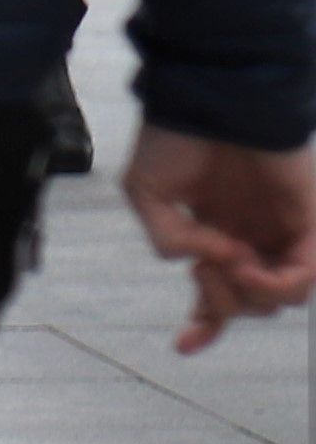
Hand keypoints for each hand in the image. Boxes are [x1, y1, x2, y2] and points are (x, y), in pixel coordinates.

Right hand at [122, 131, 315, 355]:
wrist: (210, 97)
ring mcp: (282, 233)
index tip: (182, 347)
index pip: (220, 292)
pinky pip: (308, 273)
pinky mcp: (310, 224)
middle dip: (219, 302)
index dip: (203, 324)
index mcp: (217, 233)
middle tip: (204, 267)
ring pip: (282, 298)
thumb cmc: (176, 136)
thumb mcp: (145, 192)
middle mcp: (252, 239)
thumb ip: (167, 238)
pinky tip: (250, 267)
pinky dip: (280, 282)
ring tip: (228, 259)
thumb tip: (211, 260)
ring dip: (248, 293)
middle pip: (249, 304)